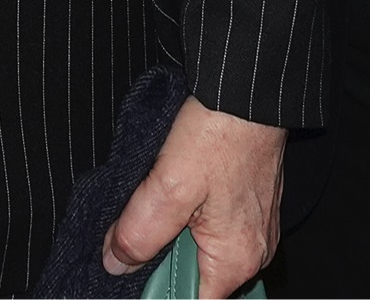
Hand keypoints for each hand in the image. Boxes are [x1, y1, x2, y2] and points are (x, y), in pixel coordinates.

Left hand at [103, 95, 283, 298]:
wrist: (248, 90)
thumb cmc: (222, 133)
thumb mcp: (168, 187)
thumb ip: (140, 233)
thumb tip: (116, 264)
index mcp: (236, 259)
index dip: (154, 291)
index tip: (129, 272)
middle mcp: (252, 251)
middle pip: (194, 278)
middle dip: (159, 259)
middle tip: (133, 229)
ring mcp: (252, 226)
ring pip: (199, 248)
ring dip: (170, 232)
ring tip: (154, 201)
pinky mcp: (246, 202)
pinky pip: (210, 225)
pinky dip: (185, 214)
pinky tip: (170, 189)